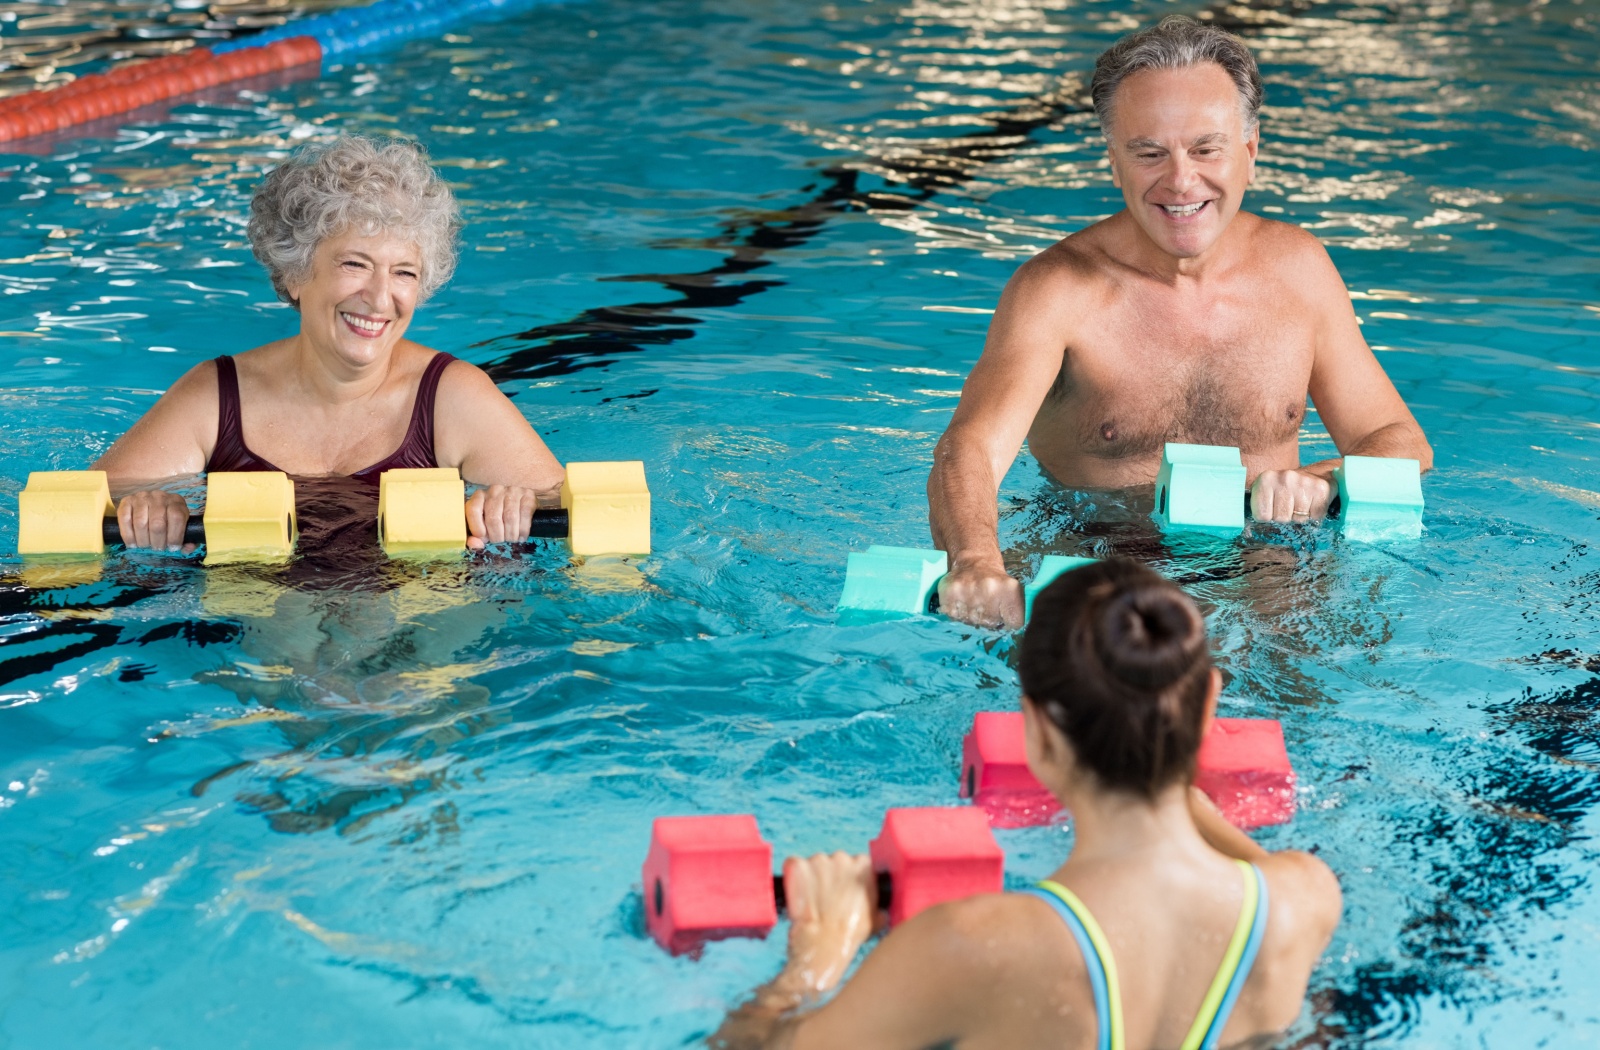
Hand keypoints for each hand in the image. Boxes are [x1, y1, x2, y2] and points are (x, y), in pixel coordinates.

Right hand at [116, 489, 194, 550]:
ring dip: (143, 540)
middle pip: (157, 523)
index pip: (177, 517)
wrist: (149, 507)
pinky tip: (132, 544)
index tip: (172, 548)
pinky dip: (128, 535)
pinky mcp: (126, 501)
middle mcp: (159, 496)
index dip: (174, 536)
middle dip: (158, 541)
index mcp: (177, 502)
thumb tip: (188, 548)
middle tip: (157, 549)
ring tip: (145, 546)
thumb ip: (188, 539)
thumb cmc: (168, 521)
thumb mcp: (182, 527)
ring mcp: (142, 497)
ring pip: (140, 523)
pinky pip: (125, 520)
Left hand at [465, 485, 540, 548]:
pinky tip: (522, 536)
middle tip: (500, 542)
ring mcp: (512, 491)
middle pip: (493, 517)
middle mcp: (495, 490)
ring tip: (511, 541)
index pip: (473, 509)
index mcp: (480, 496)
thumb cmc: (498, 519)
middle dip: (497, 535)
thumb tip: (476, 544)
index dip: (476, 526)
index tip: (483, 538)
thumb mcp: (483, 527)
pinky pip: (525, 514)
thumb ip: (475, 537)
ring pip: (510, 517)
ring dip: (511, 534)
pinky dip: (523, 529)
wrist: (522, 507)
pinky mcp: (528, 495)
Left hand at [779, 852, 878, 994]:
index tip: (843, 890)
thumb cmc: (849, 935)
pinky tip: (797, 893)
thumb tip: (881, 912)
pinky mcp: (798, 865)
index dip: (848, 878)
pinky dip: (792, 876)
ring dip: (811, 877)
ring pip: (814, 864)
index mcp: (865, 867)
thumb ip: (878, 908)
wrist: (823, 944)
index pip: (857, 863)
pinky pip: (793, 864)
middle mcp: (843, 858)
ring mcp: (819, 860)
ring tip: (811, 900)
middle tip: (825, 898)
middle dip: (829, 876)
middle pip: (834, 861)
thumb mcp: (875, 921)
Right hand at [937, 560, 1023, 628]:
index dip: (1008, 623)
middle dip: (988, 620)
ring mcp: (967, 590)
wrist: (973, 561)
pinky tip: (961, 602)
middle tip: (986, 605)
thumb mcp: (1013, 593)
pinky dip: (956, 613)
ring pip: (971, 623)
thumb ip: (1014, 615)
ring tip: (973, 602)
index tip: (1004, 614)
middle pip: (990, 625)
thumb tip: (1006, 633)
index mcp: (1010, 589)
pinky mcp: (949, 592)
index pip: (1014, 624)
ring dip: (972, 617)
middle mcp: (989, 587)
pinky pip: (953, 617)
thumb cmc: (995, 582)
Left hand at [1249, 469, 1332, 523]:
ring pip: (1298, 519)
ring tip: (1301, 503)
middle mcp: (1284, 478)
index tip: (1273, 509)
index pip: (1261, 515)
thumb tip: (1249, 528)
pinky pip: (1315, 517)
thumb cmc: (1287, 489)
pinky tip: (1312, 503)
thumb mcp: (1268, 492)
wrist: (1318, 474)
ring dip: (1300, 516)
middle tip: (1289, 506)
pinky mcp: (1320, 489)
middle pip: (1280, 518)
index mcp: (1266, 479)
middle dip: (1285, 517)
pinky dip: (1314, 515)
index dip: (1268, 517)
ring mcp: (1303, 483)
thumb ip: (1258, 506)